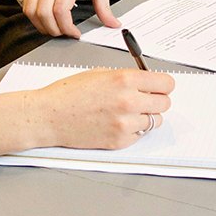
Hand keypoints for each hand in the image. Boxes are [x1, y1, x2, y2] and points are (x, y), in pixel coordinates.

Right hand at [0, 69, 174, 155]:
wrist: (49, 116)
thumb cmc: (69, 93)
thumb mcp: (101, 73)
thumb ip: (127, 77)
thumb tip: (147, 81)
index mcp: (125, 80)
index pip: (166, 84)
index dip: (163, 84)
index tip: (159, 86)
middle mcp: (129, 101)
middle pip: (165, 103)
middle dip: (156, 100)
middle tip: (145, 99)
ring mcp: (125, 124)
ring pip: (155, 121)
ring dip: (146, 116)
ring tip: (128, 112)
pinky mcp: (120, 141)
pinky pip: (140, 135)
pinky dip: (134, 130)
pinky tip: (117, 123)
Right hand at [23, 0, 119, 37]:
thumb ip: (104, 4)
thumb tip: (112, 23)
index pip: (61, 9)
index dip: (66, 27)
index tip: (75, 33)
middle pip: (45, 14)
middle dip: (55, 30)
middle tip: (65, 33)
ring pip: (32, 12)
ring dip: (43, 27)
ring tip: (56, 28)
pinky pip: (27, 6)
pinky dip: (35, 18)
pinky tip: (47, 19)